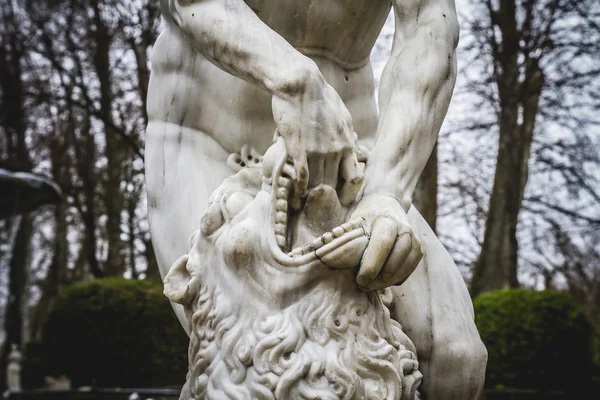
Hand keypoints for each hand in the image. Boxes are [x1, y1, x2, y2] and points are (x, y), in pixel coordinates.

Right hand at [272, 65, 362, 206]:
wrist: (300, 84)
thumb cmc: (320, 97)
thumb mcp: (343, 115)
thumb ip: (348, 135)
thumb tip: (353, 147)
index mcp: (348, 144)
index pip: (354, 178)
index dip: (347, 192)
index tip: (338, 197)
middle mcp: (336, 151)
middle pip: (333, 184)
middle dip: (325, 197)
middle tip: (317, 206)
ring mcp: (318, 152)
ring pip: (317, 184)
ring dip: (310, 197)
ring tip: (302, 206)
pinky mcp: (299, 150)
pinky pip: (302, 177)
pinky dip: (299, 189)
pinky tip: (296, 194)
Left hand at [349, 195, 422, 290]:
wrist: (385, 204)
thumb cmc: (365, 217)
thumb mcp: (355, 222)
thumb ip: (348, 239)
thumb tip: (329, 258)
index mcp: (387, 220)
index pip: (382, 244)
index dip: (371, 265)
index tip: (360, 280)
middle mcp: (405, 230)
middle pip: (394, 261)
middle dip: (378, 279)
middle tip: (363, 286)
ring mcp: (415, 241)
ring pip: (402, 270)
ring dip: (386, 283)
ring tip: (370, 286)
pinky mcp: (418, 251)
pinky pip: (407, 272)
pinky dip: (394, 280)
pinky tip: (381, 281)